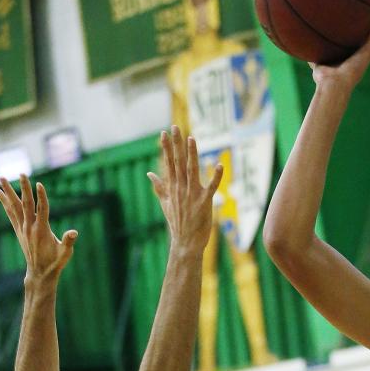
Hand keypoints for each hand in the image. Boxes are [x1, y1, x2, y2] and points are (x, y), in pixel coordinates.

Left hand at [0, 176, 76, 285]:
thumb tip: (74, 232)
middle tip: (21, 173)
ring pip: (14, 206)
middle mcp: (30, 227)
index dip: (41, 197)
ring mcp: (22, 228)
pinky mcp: (18, 230)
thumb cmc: (55, 262)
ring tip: (1, 178)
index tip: (39, 184)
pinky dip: (4, 201)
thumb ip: (68, 242)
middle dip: (24, 188)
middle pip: (26, 204)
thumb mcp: (65, 253)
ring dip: (8, 191)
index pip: (42, 210)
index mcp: (42, 231)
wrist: (39, 273)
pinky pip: (10, 212)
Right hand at [147, 128, 222, 256]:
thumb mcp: (166, 203)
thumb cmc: (177, 223)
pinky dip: (216, 176)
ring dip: (192, 154)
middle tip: (175, 127)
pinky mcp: (205, 202)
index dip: (167, 147)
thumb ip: (159, 187)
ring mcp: (192, 195)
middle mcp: (181, 188)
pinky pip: (211, 187)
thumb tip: (150, 174)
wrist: (185, 243)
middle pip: (178, 162)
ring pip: (192, 170)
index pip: (169, 163)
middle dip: (177, 144)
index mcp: (173, 187)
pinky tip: (219, 165)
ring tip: (191, 138)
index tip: (164, 133)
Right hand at [311, 17, 369, 94]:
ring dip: (324, 41)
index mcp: (355, 61)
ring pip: (327, 50)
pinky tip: (304, 36)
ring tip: (320, 24)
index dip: (359, 33)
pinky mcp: (319, 65)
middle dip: (341, 35)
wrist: (334, 84)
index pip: (359, 44)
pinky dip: (308, 48)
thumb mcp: (367, 51)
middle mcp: (342, 62)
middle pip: (342, 46)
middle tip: (339, 17)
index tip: (359, 19)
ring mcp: (330, 64)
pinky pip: (312, 55)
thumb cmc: (353, 69)